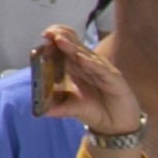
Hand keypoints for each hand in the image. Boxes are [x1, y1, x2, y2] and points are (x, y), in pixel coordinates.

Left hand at [36, 26, 145, 140]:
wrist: (117, 124)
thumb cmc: (94, 110)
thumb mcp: (73, 108)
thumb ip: (59, 108)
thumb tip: (41, 112)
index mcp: (77, 69)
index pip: (66, 50)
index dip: (56, 41)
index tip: (44, 35)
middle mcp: (89, 66)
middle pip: (74, 48)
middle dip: (61, 38)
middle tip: (49, 33)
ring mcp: (101, 71)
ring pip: (86, 55)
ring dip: (72, 47)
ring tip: (59, 40)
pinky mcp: (113, 79)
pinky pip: (101, 70)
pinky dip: (91, 64)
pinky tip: (81, 59)